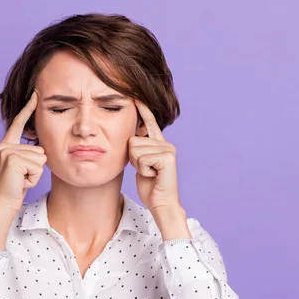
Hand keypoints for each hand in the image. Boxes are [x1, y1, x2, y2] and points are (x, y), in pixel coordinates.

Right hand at [0, 91, 45, 214]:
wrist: (2, 204)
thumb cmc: (14, 188)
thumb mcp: (20, 167)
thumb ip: (27, 154)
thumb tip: (42, 148)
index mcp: (5, 146)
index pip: (18, 124)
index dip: (28, 109)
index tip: (36, 94)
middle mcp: (4, 147)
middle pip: (39, 149)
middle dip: (36, 167)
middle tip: (22, 178)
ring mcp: (7, 153)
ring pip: (40, 159)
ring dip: (35, 174)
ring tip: (21, 180)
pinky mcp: (13, 161)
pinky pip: (37, 168)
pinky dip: (33, 179)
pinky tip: (21, 183)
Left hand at [128, 99, 181, 213]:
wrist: (160, 203)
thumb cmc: (150, 187)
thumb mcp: (140, 164)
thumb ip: (138, 150)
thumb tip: (131, 138)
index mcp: (159, 144)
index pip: (149, 122)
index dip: (142, 109)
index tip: (136, 95)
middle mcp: (165, 143)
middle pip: (132, 140)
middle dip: (133, 159)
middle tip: (146, 171)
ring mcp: (168, 149)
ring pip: (135, 149)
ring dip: (138, 165)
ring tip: (150, 173)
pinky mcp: (167, 157)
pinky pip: (142, 158)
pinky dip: (143, 170)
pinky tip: (153, 176)